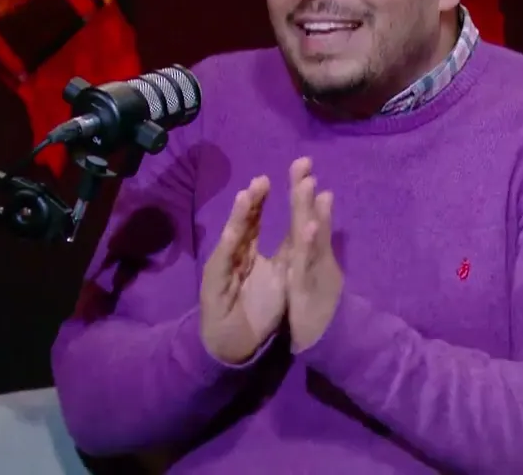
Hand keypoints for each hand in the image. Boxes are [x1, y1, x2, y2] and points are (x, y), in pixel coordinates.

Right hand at [200, 176, 287, 364]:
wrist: (236, 346)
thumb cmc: (256, 309)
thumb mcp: (279, 275)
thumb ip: (288, 250)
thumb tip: (307, 222)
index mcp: (249, 251)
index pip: (257, 218)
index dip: (267, 197)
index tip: (278, 177)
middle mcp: (234, 254)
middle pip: (244, 221)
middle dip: (253, 198)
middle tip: (264, 176)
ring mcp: (223, 268)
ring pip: (231, 238)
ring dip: (240, 216)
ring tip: (248, 194)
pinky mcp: (214, 287)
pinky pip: (222, 265)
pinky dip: (228, 247)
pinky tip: (234, 232)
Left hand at [285, 166, 341, 353]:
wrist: (333, 341)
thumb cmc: (322, 304)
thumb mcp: (319, 270)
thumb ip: (321, 240)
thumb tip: (325, 205)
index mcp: (314, 253)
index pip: (307, 216)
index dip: (303, 191)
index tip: (301, 163)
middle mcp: (318, 257)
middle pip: (311, 220)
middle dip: (305, 192)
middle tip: (303, 163)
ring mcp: (317, 272)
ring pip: (311, 239)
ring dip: (310, 211)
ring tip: (309, 186)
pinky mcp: (311, 290)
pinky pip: (308, 267)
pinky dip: (310, 246)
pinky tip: (308, 226)